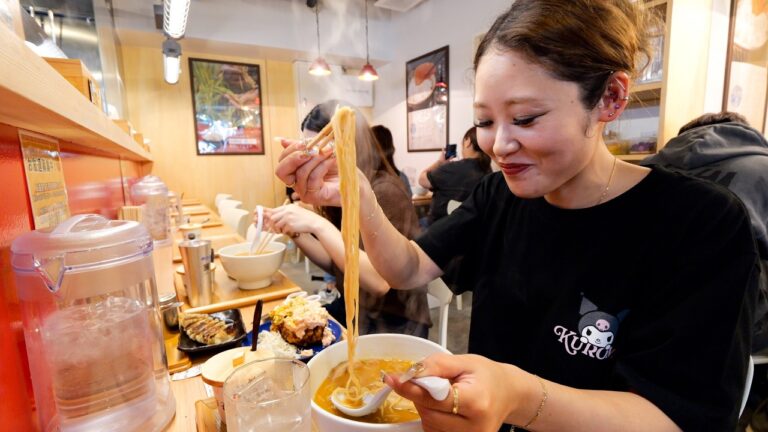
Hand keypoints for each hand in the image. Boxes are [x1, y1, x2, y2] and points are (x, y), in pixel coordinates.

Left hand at [263, 204, 325, 236]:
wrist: (314, 222)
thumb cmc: (306, 218)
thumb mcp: (295, 211)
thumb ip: (286, 212)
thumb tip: (275, 217)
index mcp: (288, 207)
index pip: (273, 210)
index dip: (269, 216)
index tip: (267, 220)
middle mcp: (287, 211)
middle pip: (272, 218)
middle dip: (272, 224)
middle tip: (275, 229)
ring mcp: (288, 218)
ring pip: (276, 225)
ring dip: (278, 229)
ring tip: (282, 230)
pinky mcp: (290, 225)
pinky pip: (283, 230)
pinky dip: (285, 232)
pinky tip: (290, 231)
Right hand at [275, 138, 340, 206]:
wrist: (354, 182)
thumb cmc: (336, 167)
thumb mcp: (318, 152)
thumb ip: (302, 147)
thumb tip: (282, 140)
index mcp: (294, 173)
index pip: (281, 162)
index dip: (291, 150)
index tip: (306, 141)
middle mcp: (296, 184)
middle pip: (281, 171)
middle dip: (294, 157)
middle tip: (311, 148)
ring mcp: (304, 193)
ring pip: (301, 172)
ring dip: (315, 158)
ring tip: (328, 150)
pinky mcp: (314, 198)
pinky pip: (313, 178)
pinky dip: (323, 165)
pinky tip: (332, 159)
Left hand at [385, 354, 525, 431]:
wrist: (508, 394)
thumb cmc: (487, 376)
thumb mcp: (464, 361)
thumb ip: (436, 365)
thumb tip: (410, 373)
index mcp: (476, 401)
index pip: (435, 398)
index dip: (412, 389)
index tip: (393, 379)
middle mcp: (474, 426)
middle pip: (429, 415)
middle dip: (421, 397)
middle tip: (431, 383)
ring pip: (429, 426)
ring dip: (427, 409)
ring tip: (443, 396)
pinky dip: (433, 419)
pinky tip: (444, 409)